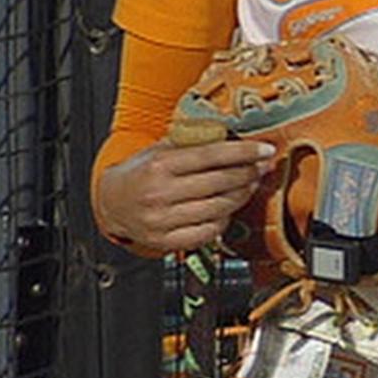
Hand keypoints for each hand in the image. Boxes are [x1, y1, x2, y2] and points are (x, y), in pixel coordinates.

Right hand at [95, 138, 274, 254]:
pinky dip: (225, 219)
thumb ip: (192, 143)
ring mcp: (163, 221)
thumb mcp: (160, 149)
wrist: (111, 202)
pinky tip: (229, 208)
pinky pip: (209, 232)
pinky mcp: (167, 242)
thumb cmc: (140, 172)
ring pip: (219, 208)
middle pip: (220, 183)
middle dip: (249, 173)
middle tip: (264, 166)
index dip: (244, 152)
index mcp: (160, 165)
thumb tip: (233, 135)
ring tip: (251, 184)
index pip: (212, 156)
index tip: (265, 149)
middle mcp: (160, 194)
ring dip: (242, 195)